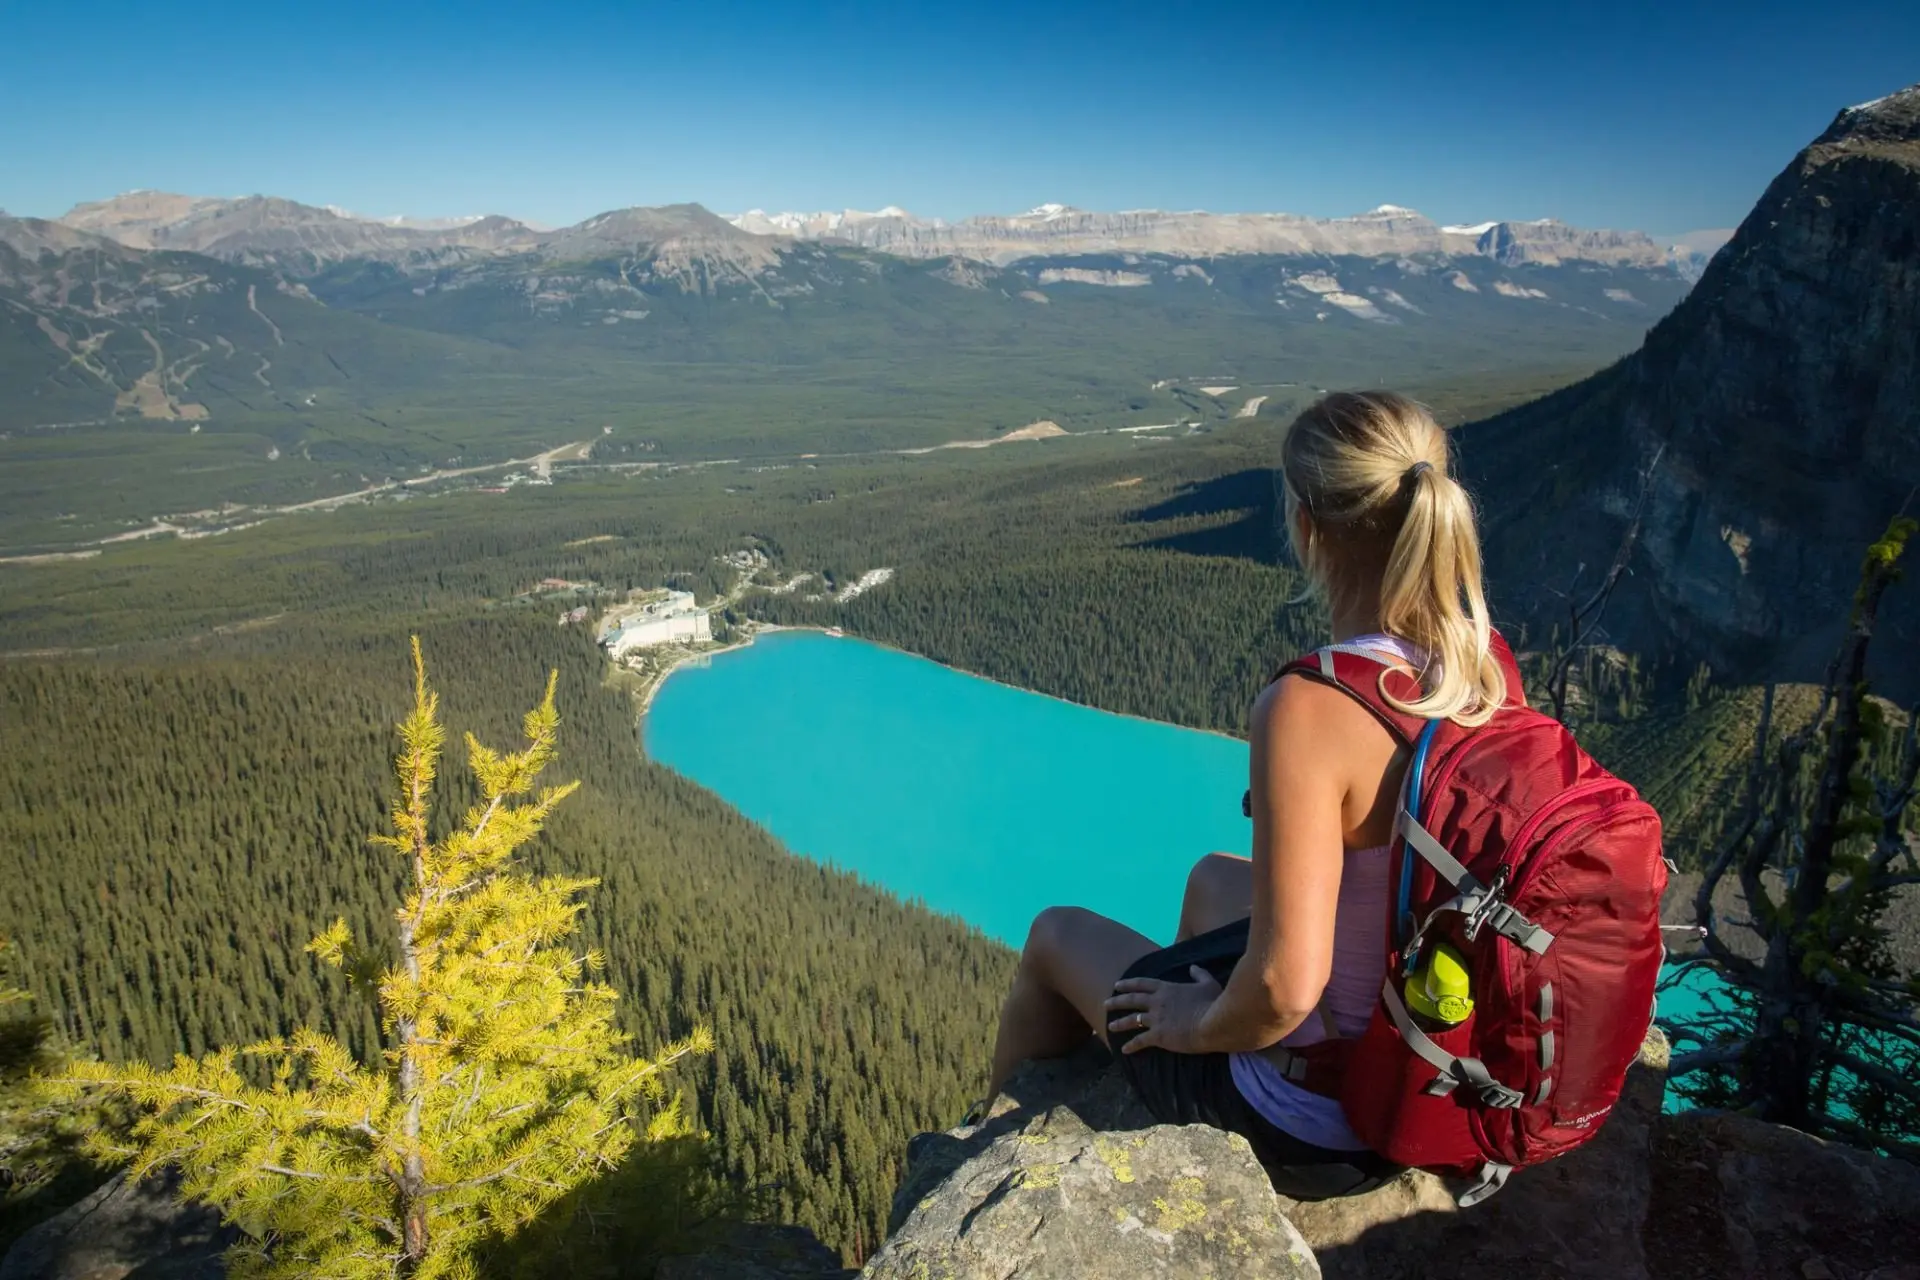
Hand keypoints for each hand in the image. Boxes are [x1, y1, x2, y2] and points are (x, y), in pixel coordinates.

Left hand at [1104, 966, 1222, 1054]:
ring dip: (1119, 1023)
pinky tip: (1124, 1050)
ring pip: (1132, 1020)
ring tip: (1109, 1026)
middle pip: (1132, 1000)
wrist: (1212, 1023)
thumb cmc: (1213, 1003)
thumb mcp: (1208, 984)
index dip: (1128, 984)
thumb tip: (1193, 967)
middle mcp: (1157, 1002)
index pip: (1142, 984)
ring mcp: (1156, 1019)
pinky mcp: (1158, 1036)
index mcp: (1166, 989)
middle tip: (1105, 1004)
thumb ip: (1199, 974)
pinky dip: (1131, 1046)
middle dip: (1117, 1001)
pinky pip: (1141, 1041)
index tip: (1117, 985)